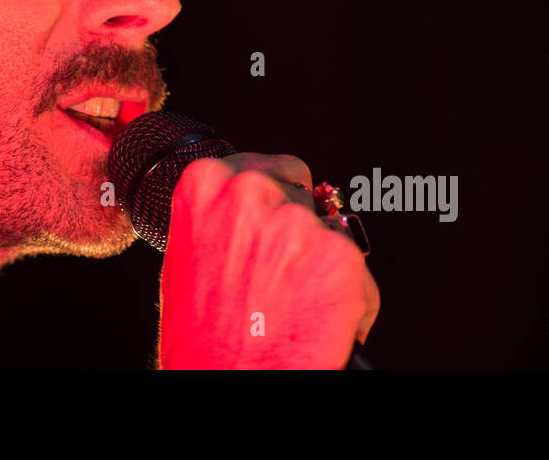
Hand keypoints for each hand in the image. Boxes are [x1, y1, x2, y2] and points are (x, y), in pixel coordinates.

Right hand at [158, 153, 379, 368]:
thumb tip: (255, 212)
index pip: (267, 167)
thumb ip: (222, 219)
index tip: (277, 222)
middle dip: (301, 230)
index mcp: (208, 182)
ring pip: (332, 234)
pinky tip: (316, 322)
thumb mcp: (189, 256)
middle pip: (304, 194)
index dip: (278, 199)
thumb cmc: (199, 334)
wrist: (225, 381)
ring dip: (323, 267)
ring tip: (293, 308)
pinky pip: (359, 272)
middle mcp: (254, 191)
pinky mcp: (343, 256)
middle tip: (283, 276)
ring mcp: (300, 222)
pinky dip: (349, 299)